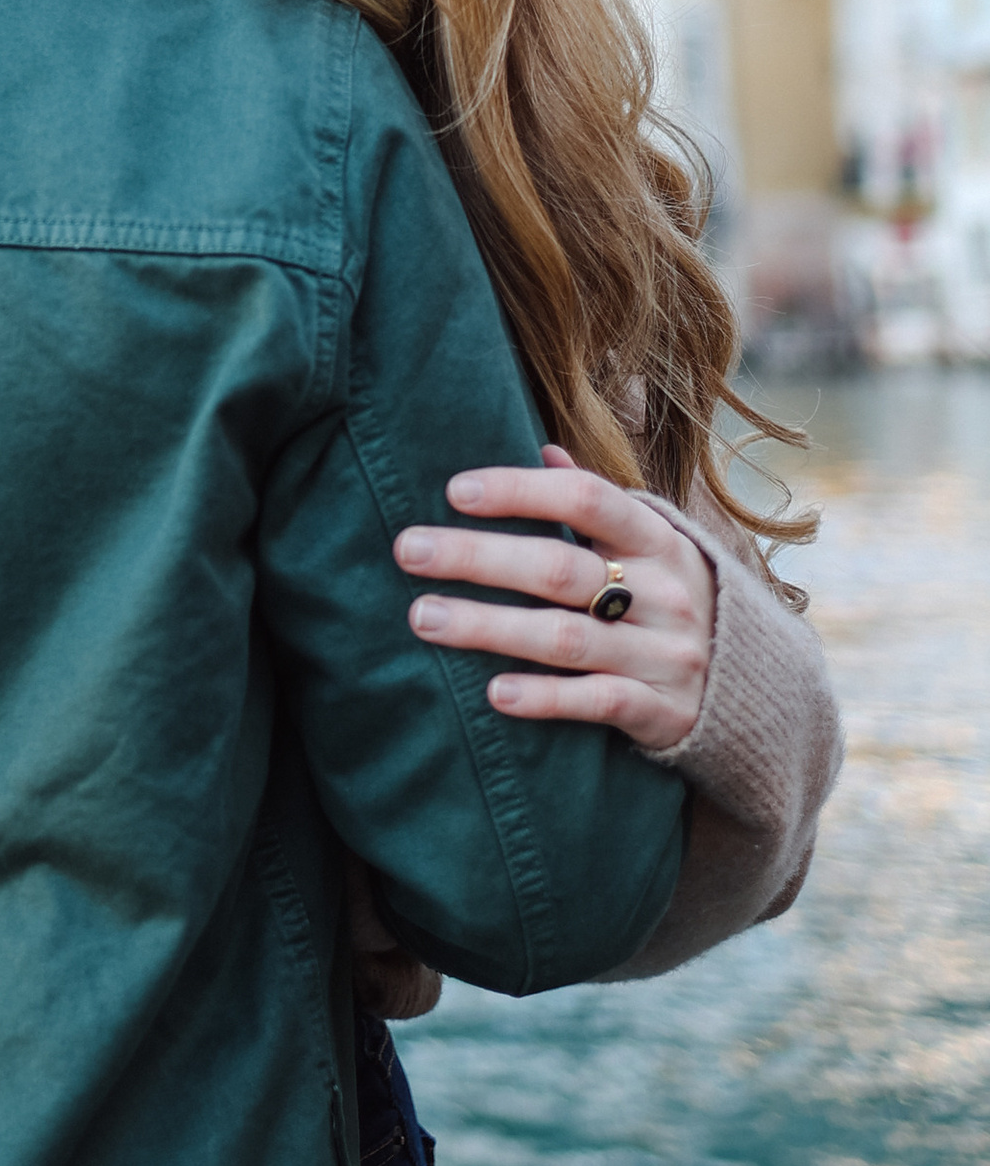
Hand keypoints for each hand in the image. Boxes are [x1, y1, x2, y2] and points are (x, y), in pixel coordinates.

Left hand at [394, 446, 712, 754]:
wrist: (758, 694)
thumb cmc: (673, 602)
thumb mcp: (653, 546)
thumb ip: (599, 504)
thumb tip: (544, 451)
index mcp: (659, 540)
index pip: (589, 501)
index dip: (521, 491)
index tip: (455, 490)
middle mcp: (665, 593)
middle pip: (558, 569)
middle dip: (477, 558)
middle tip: (407, 550)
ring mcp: (666, 655)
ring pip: (564, 638)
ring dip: (487, 627)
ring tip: (422, 616)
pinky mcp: (663, 714)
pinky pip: (598, 703)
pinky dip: (545, 698)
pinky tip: (493, 693)